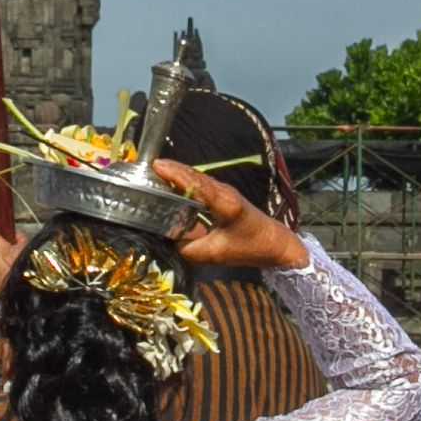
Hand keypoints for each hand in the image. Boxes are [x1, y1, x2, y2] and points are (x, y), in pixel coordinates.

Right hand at [156, 159, 306, 272]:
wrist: (275, 243)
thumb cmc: (250, 248)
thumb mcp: (216, 254)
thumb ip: (189, 249)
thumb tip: (169, 240)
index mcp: (224, 203)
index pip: (197, 183)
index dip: (176, 174)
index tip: (156, 165)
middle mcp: (223, 191)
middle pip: (194, 175)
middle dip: (170, 169)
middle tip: (145, 167)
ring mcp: (224, 190)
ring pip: (197, 178)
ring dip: (176, 173)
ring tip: (153, 172)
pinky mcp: (223, 195)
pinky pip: (200, 184)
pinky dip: (184, 181)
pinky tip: (171, 183)